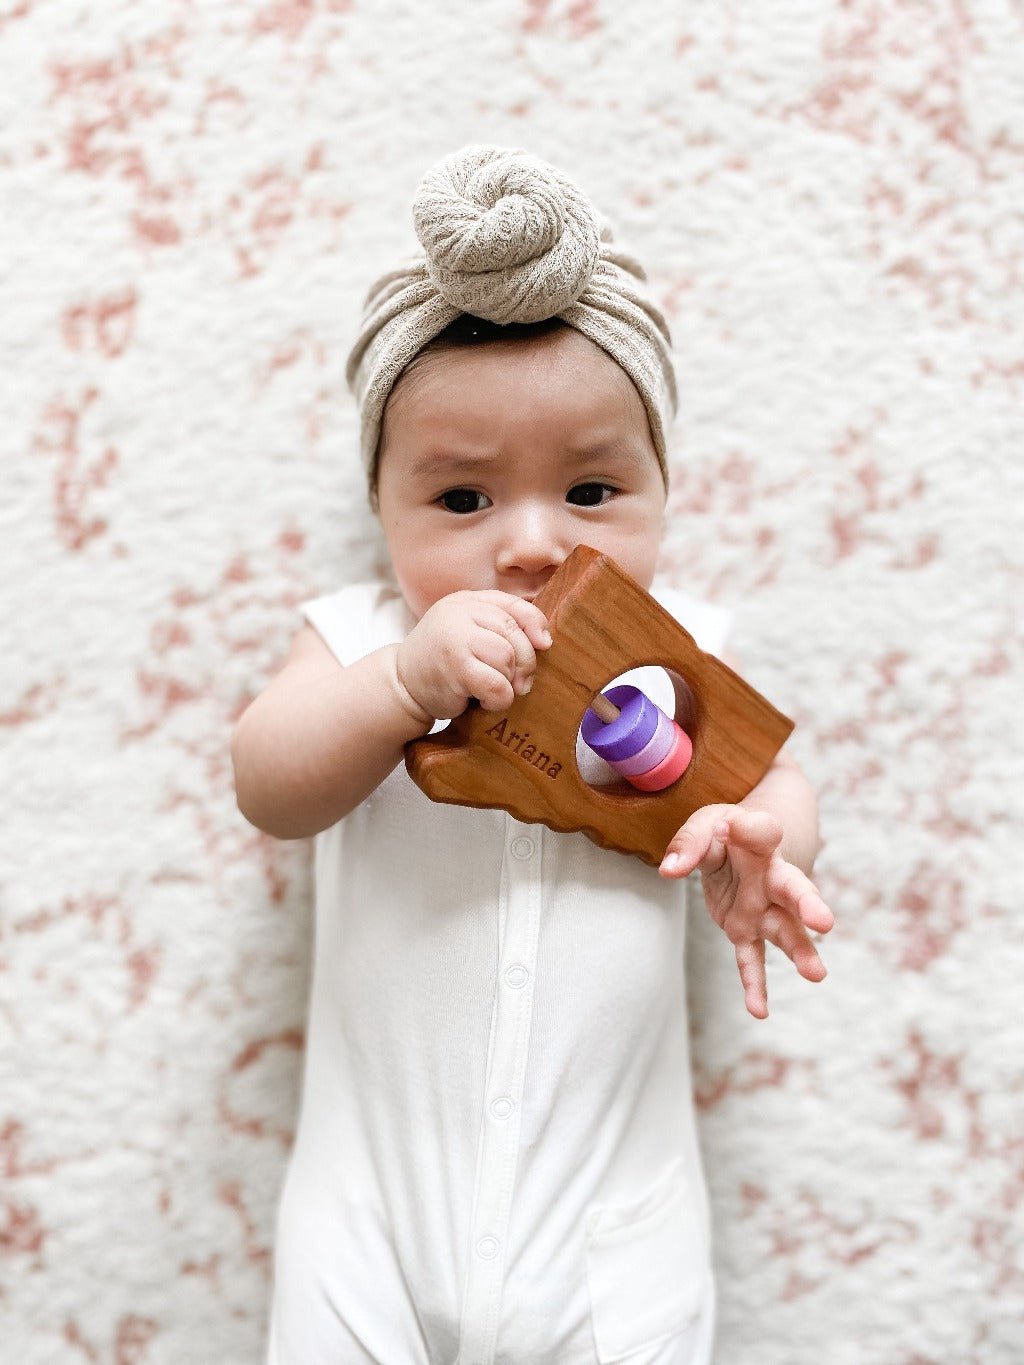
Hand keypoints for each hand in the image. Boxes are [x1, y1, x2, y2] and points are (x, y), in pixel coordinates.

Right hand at [395, 591, 551, 724]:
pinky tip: (485, 700)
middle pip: (514, 633)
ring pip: (507, 657)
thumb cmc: (443, 663)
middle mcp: (459, 613)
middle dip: (525, 662)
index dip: (535, 625)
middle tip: (520, 682)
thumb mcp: (469, 634)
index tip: (544, 645)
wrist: (402, 685)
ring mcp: (455, 637)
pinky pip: (497, 683)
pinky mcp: (455, 666)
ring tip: (493, 689)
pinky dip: (499, 698)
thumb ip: (499, 629)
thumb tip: (544, 641)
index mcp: (466, 601)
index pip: (513, 605)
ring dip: (508, 682)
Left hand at [659, 805, 834, 1018]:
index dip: (749, 829)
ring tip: (817, 973)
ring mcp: (762, 908)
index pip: (761, 832)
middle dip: (808, 905)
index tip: (733, 825)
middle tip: (824, 922)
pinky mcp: (745, 930)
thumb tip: (669, 870)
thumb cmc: (721, 833)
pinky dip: (755, 985)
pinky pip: (751, 959)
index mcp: (759, 842)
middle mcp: (770, 878)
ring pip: (784, 929)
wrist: (736, 845)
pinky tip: (759, 1011)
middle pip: (793, 889)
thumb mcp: (703, 825)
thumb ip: (689, 844)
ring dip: (799, 950)